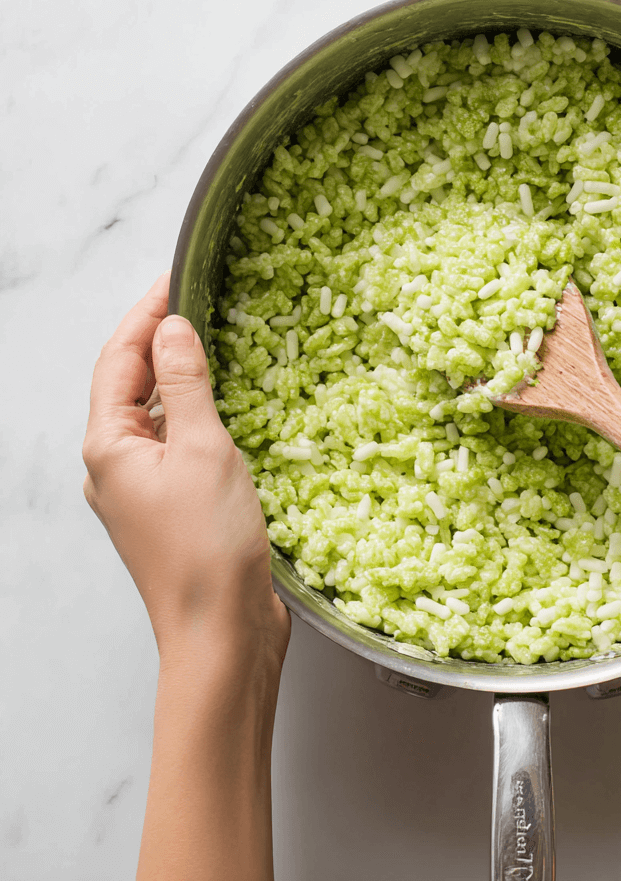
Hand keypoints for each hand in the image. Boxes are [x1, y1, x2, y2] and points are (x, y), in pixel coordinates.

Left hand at [83, 272, 289, 667]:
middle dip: (159, 342)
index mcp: (110, 446)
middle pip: (129, 386)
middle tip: (199, 301)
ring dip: (177, 379)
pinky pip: (174, 447)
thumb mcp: (204, 448)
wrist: (220, 631)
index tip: (175, 276)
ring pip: (153, 418)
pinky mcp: (169, 511)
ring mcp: (139, 492)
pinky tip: (223, 410)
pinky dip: (193, 417)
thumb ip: (186, 383)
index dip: (146, 315)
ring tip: (213, 345)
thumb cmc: (208, 542)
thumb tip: (172, 327)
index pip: (119, 360)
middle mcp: (113, 467)